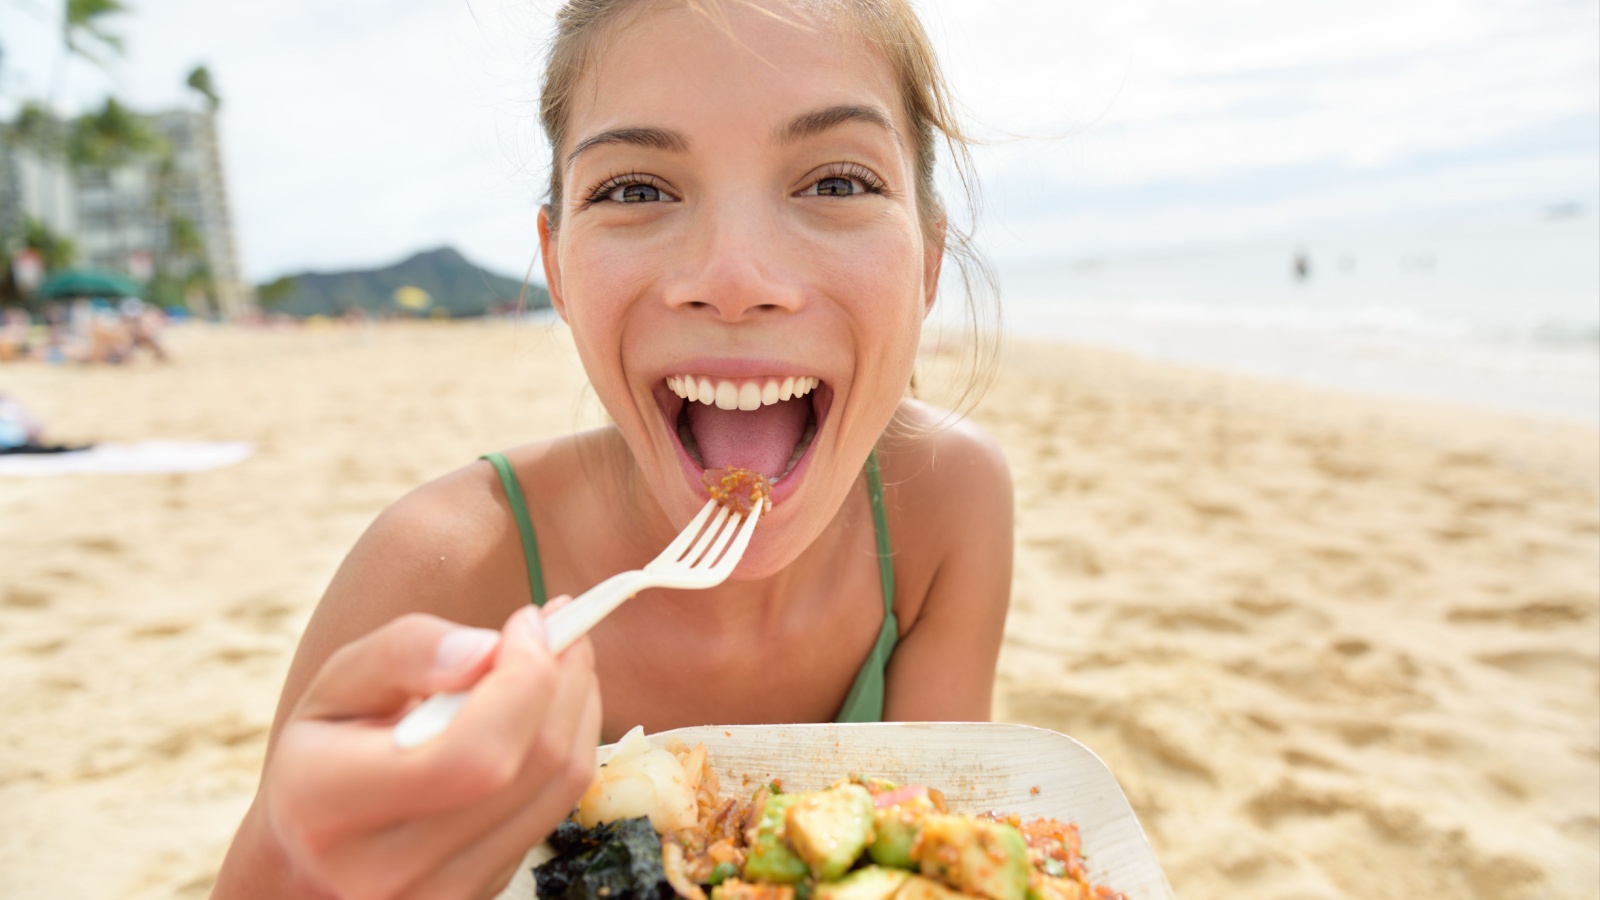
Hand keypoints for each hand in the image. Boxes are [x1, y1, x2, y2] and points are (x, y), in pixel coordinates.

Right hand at [228, 603, 600, 898]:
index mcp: (325, 804)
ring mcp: (438, 895)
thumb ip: (403, 652)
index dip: (523, 679)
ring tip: (560, 660)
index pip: (470, 754)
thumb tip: (485, 649)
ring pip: (559, 786)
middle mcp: (382, 869)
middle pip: (527, 766)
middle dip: (563, 679)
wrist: (314, 854)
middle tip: (563, 627)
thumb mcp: (339, 684)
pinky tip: (547, 711)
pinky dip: (570, 745)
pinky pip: (558, 809)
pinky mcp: (480, 896)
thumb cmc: (328, 749)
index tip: (529, 620)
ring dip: (578, 706)